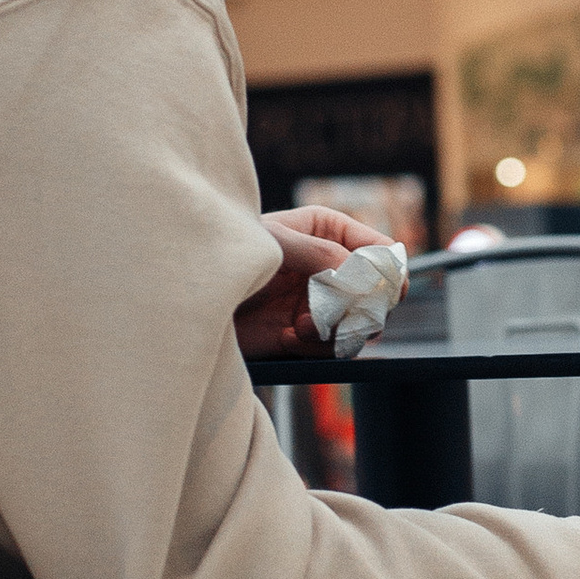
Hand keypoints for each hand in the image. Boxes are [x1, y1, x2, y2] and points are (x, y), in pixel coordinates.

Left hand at [233, 207, 392, 356]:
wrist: (190, 300)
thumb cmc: (225, 254)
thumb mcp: (273, 244)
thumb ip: (320, 253)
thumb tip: (361, 273)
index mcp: (328, 231)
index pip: (381, 249)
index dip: (389, 271)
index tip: (383, 290)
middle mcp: (331, 266)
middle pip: (380, 292)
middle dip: (363, 307)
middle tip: (340, 313)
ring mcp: (321, 301)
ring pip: (363, 324)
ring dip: (338, 329)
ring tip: (302, 326)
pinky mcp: (307, 333)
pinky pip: (336, 347)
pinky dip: (317, 346)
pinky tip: (288, 335)